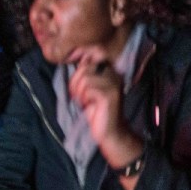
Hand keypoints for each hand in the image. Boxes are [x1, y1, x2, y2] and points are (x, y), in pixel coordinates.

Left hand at [66, 46, 140, 166]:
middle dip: (76, 82)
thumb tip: (77, 59)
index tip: (77, 86)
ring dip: (79, 92)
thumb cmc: (96, 110)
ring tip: (84, 101)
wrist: (110, 131)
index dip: (78, 71)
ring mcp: (113, 84)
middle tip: (78, 96)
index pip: (91, 58)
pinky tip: (88, 105)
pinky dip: (83, 98)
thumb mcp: (89, 88)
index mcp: (111, 71)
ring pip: (85, 78)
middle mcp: (115, 74)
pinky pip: (88, 90)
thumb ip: (85, 74)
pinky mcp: (109, 95)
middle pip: (85, 67)